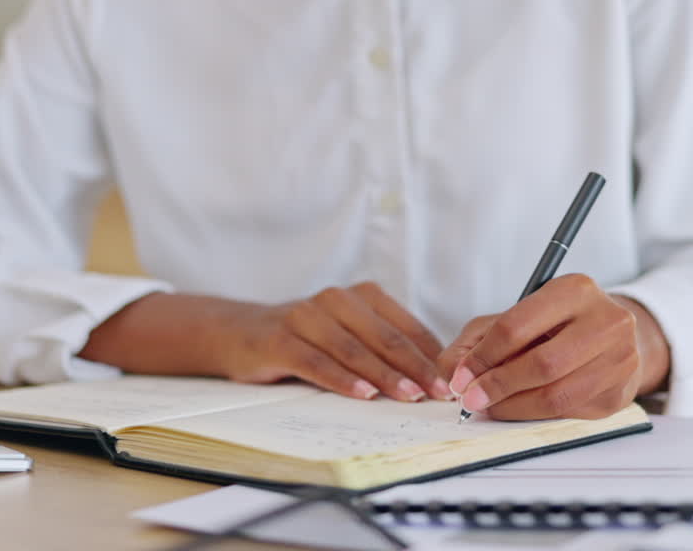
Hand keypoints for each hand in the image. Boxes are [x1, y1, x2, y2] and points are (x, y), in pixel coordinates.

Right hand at [220, 282, 451, 401]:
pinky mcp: (281, 339)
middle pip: (385, 337)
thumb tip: (432, 376)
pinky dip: (342, 380)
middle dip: (415, 368)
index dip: (430, 356)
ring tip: (408, 396)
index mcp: (362, 296)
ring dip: (384, 376)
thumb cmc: (307, 339)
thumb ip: (383, 348)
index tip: (450, 381)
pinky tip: (362, 395)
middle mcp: (336, 299)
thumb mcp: (349, 336)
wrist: (241, 333)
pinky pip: (317, 362)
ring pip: (354, 350)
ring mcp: (306, 316)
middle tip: (437, 393)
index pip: (405, 327)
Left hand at [437, 274, 669, 420]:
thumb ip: (475, 341)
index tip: (460, 377)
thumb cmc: (556, 326)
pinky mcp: (621, 392)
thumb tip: (450, 376)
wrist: (612, 338)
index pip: (517, 325)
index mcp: (575, 290)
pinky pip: (570, 412)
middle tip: (471, 399)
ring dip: (514, 407)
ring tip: (491, 406)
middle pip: (542, 364)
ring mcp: (620, 358)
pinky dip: (536, 415)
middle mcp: (606, 320)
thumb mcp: (514, 317)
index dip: (482, 356)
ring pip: (557, 395)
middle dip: (497, 386)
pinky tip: (520, 408)